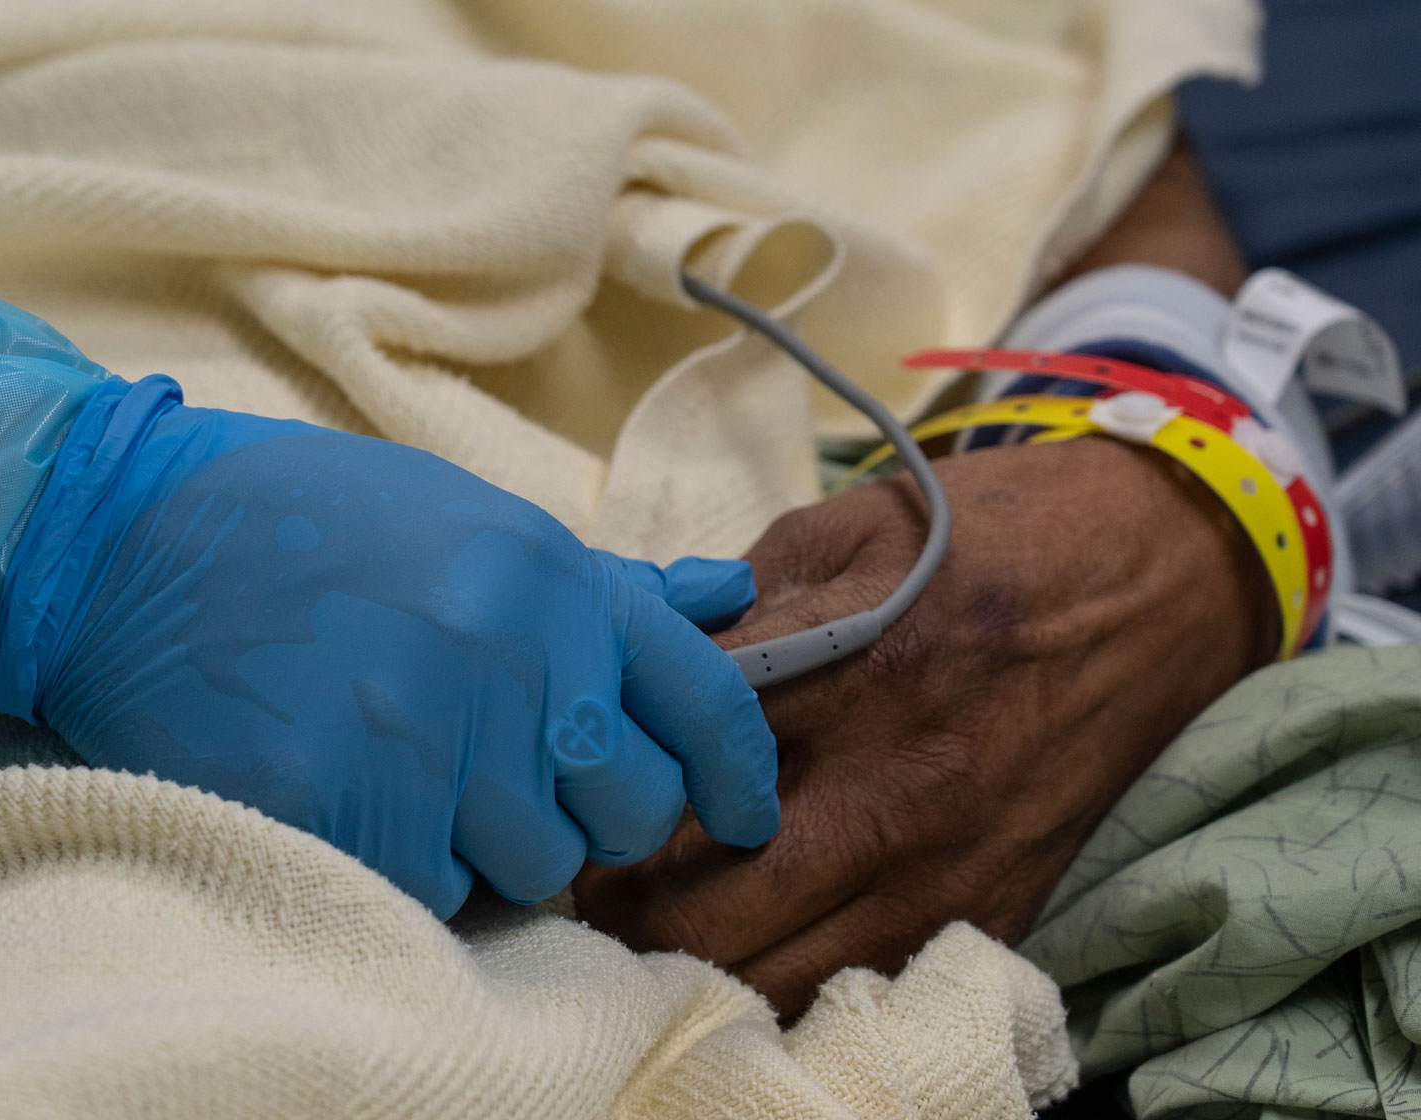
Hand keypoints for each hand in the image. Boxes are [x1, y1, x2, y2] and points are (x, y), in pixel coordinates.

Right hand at [0, 375, 778, 917]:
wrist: (128, 542)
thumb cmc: (311, 531)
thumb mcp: (473, 524)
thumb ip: (605, 585)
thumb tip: (730, 595)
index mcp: (548, 574)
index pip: (702, 700)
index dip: (738, 773)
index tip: (742, 813)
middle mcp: (504, 650)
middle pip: (629, 811)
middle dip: (594, 818)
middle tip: (521, 784)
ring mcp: (418, 728)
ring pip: (533, 867)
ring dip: (491, 843)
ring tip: (416, 773)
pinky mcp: (333, 799)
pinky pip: (429, 889)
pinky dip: (406, 865)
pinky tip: (354, 794)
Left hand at [573, 436, 1275, 1014]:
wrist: (1169, 575)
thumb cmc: (992, 536)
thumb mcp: (849, 526)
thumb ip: (733, 606)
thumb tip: (631, 665)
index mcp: (856, 668)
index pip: (677, 770)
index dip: (599, 792)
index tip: (564, 792)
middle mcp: (905, 787)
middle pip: (705, 912)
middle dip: (618, 909)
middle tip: (583, 877)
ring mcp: (954, 869)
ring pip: (774, 978)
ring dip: (692, 963)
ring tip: (655, 917)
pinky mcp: (997, 915)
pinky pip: (859, 992)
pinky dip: (786, 980)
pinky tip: (753, 939)